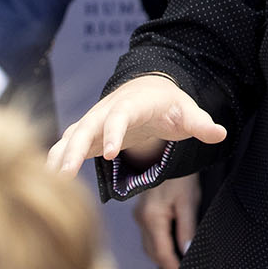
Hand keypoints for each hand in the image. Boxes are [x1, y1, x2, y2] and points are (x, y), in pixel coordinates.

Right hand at [47, 74, 226, 176]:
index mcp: (134, 103)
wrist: (149, 89)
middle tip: (65, 174)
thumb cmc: (169, 103)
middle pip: (88, 126)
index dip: (114, 132)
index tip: (111, 153)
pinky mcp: (89, 132)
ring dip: (61, 155)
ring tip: (51, 179)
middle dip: (75, 148)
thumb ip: (201, 123)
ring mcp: (96, 120)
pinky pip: (68, 143)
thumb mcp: (187, 111)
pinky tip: (47, 177)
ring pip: (73, 135)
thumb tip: (220, 134)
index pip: (121, 116)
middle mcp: (109, 109)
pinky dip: (57, 157)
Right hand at [135, 174, 200, 268]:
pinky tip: (170, 242)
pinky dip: (159, 242)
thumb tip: (187, 251)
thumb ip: (187, 229)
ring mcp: (139, 215)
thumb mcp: (188, 201)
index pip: (161, 253)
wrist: (164, 153)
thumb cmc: (178, 174)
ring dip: (162, 254)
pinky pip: (149, 234)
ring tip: (179, 260)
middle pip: (153, 252)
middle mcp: (141, 219)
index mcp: (152, 219)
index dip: (172, 267)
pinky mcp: (142, 211)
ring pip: (149, 244)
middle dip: (167, 263)